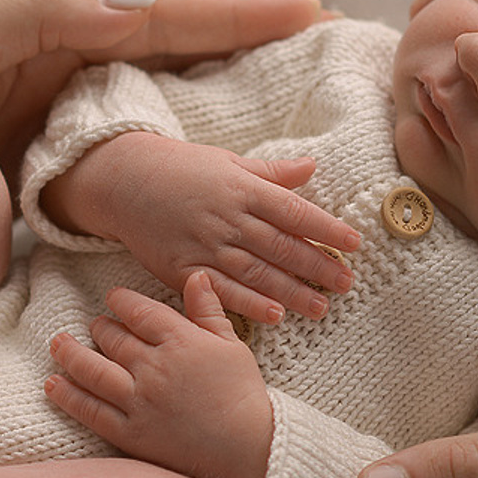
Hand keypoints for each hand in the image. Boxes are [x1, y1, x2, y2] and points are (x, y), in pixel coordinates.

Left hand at [0, 0, 323, 187]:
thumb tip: (139, 7)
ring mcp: (63, 130)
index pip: (160, 18)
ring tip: (295, 105)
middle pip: (177, 55)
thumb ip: (36, 14)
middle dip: (248, 47)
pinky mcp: (52, 183)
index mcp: (48, 34)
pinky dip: (184, 162)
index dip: (234, 16)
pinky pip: (136, 165)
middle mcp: (66, 76)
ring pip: (166, 109)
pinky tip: (220, 172)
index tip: (304, 10)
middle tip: (320, 44)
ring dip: (230, 104)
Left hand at [48, 272, 272, 477]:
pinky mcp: (129, 433)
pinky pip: (89, 410)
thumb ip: (208, 310)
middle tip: (93, 324)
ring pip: (92, 370)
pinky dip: (67, 396)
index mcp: (182, 341)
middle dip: (99, 327)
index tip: (113, 299)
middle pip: (113, 338)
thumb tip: (196, 275)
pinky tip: (53, 385)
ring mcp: (139, 401)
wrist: (248, 449)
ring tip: (58, 344)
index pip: (140, 311)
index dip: (121, 302)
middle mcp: (155, 367)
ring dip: (69, 354)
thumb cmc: (244, 394)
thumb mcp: (232, 345)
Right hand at [65, 133, 358, 323]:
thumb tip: (313, 166)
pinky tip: (275, 315)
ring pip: (257, 273)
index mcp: (244, 189)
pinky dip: (249, 304)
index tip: (354, 244)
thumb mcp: (230, 162)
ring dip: (292, 292)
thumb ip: (272, 172)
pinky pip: (221, 290)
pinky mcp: (183, 268)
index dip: (327, 229)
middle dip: (317, 266)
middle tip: (346, 283)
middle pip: (282, 247)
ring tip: (321, 307)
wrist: (123, 181)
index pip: (295, 212)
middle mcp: (229, 219)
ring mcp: (205, 245)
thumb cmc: (182, 169)